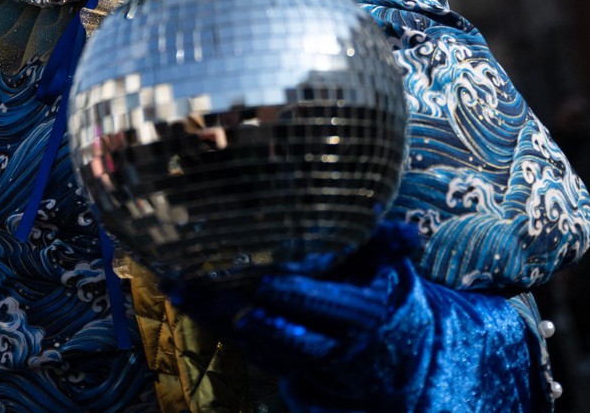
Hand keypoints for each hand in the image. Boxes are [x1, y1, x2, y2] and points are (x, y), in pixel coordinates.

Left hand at [161, 223, 537, 411]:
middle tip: (216, 292)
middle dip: (250, 316)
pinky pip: (235, 342)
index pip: (327, 308)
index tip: (268, 281)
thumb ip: (388, 244)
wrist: (367, 329)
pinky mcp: (270, 356)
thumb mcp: (381, 258)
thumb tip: (411, 233)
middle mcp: (328, 342)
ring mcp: (297, 355)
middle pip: (288, 336)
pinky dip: (205, 318)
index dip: (298, 296)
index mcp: (358, 315)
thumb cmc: (367, 275)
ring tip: (185, 288)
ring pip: (255, 343)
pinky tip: (178, 292)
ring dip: (216, 317)